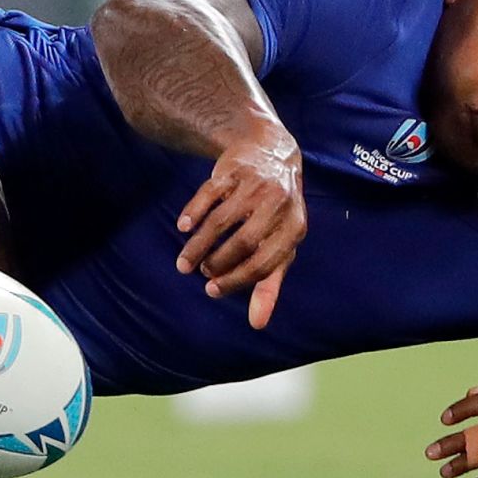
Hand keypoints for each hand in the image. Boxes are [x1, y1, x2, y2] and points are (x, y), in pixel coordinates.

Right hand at [175, 124, 304, 326]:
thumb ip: (269, 284)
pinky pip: (209, 194)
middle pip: (243, 242)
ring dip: (199, 244)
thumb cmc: (276, 212)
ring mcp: (255, 185)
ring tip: (185, 262)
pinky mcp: (233, 170)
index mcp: (294, 228)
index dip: (236, 279)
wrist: (272, 153)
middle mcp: (278, 205)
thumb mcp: (280, 245)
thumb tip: (257, 324)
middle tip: (200, 272)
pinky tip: (183, 228)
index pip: (264, 262)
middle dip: (216, 262)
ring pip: (221, 220)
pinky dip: (193, 212)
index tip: (211, 290)